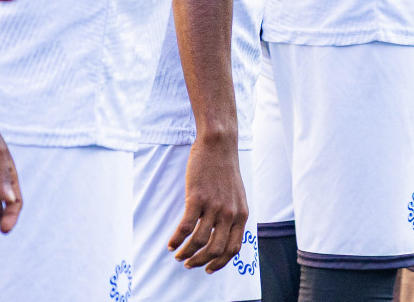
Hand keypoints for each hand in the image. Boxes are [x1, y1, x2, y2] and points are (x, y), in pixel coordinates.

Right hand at [168, 133, 248, 272]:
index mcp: (242, 214)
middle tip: (188, 264)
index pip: (233, 248)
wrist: (219, 144)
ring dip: (186, 253)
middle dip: (200, 262)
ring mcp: (214, 206)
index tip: (208, 269)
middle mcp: (230, 213)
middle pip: (216, 250)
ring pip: (200, 242)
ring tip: (177, 254)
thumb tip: (220, 234)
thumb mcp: (237, 195)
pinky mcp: (198, 198)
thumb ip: (233, 214)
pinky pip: (186, 227)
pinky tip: (171, 242)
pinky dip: (177, 239)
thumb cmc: (225, 169)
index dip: (220, 263)